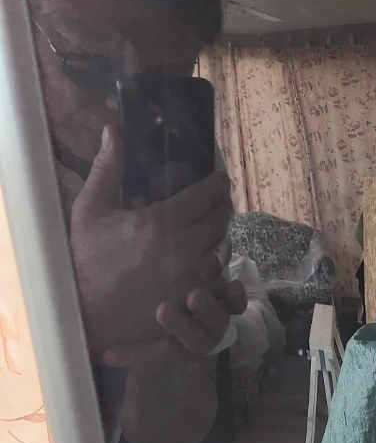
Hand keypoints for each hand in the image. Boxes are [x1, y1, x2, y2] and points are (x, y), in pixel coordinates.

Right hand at [69, 124, 234, 357]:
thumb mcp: (90, 210)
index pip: (204, 196)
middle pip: (220, 220)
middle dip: (222, 205)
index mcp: (159, 223)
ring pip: (223, 247)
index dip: (217, 184)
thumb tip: (113, 130)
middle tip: (219, 198)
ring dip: (221, 233)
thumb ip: (106, 169)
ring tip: (213, 225)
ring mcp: (191, 277)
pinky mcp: (193, 299)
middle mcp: (182, 250)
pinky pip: (219, 275)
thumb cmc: (86, 259)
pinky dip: (216, 262)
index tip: (220, 178)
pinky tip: (206, 254)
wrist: (88, 312)